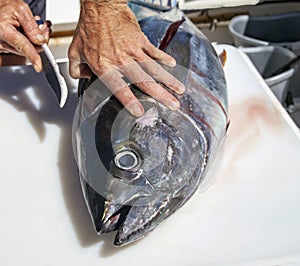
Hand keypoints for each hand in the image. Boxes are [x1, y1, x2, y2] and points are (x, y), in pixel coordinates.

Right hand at [0, 0, 50, 71]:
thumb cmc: (4, 5)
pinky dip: (28, 41)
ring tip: (36, 25)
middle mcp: (1, 41)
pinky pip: (21, 48)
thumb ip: (32, 26)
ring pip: (26, 49)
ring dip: (35, 40)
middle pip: (29, 48)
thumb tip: (40, 40)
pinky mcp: (4, 47)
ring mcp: (2, 46)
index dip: (33, 56)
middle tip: (45, 28)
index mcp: (4, 30)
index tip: (38, 66)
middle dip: (40, 40)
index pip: (23, 46)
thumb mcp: (21, 10)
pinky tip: (29, 31)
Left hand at [68, 0, 184, 116]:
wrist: (100, 7)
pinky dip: (164, 58)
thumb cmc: (89, 28)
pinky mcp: (141, 41)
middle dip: (161, 95)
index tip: (139, 112)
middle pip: (145, 81)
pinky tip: (172, 65)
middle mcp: (122, 61)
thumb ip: (77, 70)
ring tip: (179, 89)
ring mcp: (134, 51)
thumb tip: (84, 78)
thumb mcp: (75, 52)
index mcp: (105, 66)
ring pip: (154, 68)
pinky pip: (155, 51)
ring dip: (168, 80)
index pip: (119, 88)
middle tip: (172, 104)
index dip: (130, 101)